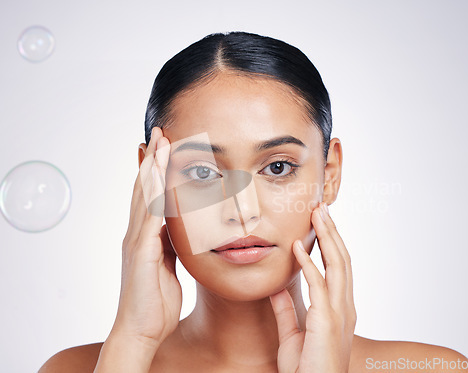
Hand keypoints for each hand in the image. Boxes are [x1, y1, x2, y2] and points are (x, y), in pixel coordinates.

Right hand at [111, 126, 181, 349]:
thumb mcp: (167, 264)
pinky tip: (158, 179)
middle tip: (160, 132)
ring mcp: (137, 241)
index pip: (148, 194)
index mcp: (144, 236)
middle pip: (143, 187)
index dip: (155, 169)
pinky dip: (152, 196)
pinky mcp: (142, 252)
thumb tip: (177, 227)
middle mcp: (137, 233)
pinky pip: (148, 218)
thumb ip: (168, 243)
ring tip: (159, 143)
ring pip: (143, 196)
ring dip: (152, 168)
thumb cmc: (155, 300)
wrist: (141, 329)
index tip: (164, 146)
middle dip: (152, 159)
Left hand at [270, 202, 355, 372]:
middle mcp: (344, 306)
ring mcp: (339, 313)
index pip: (338, 266)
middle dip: (332, 231)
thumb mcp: (293, 334)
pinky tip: (298, 246)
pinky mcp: (327, 321)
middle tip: (321, 207)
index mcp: (339, 308)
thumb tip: (276, 288)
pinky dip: (309, 263)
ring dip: (326, 237)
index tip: (320, 221)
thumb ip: (286, 310)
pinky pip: (318, 285)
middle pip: (342, 259)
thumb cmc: (306, 368)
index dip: (331, 241)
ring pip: (337, 265)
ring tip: (316, 214)